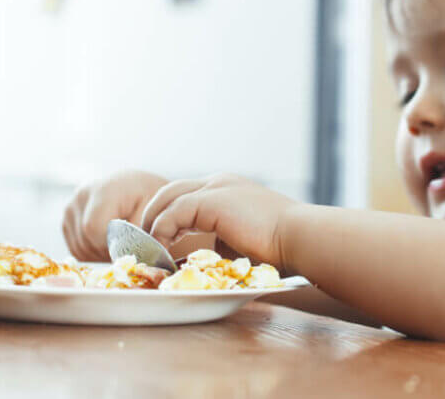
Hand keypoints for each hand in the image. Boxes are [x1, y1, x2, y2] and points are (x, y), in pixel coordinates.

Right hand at [62, 170, 168, 260]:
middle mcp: (81, 196)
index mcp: (103, 189)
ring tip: (121, 243)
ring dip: (101, 254)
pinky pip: (76, 249)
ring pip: (79, 248)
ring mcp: (71, 208)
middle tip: (129, 246)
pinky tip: (110, 243)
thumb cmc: (152, 199)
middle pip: (86, 240)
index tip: (130, 246)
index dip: (111, 245)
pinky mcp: (67, 220)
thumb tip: (125, 256)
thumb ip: (139, 234)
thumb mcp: (154, 213)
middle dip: (108, 251)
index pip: (93, 228)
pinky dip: (93, 253)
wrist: (141, 188)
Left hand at [140, 173, 297, 269]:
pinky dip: (163, 231)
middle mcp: (218, 182)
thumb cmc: (282, 247)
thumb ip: (220, 242)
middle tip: (143, 243)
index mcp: (228, 188)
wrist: (300, 238)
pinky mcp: (211, 200)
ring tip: (147, 249)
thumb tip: (197, 261)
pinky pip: (173, 213)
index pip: (186, 195)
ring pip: (166, 198)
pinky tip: (162, 250)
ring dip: (153, 224)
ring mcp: (214, 187)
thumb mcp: (243, 241)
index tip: (159, 241)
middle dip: (152, 216)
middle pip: (169, 192)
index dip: (168, 216)